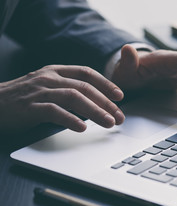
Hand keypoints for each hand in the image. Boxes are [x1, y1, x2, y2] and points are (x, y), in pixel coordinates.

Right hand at [0, 65, 124, 133]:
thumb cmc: (21, 98)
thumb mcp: (46, 87)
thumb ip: (67, 90)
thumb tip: (94, 104)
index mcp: (54, 71)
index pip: (86, 72)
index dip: (105, 83)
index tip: (119, 95)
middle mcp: (49, 78)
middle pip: (84, 87)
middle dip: (106, 102)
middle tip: (119, 116)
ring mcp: (38, 92)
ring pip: (73, 98)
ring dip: (95, 111)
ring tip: (108, 122)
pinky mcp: (29, 107)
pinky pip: (54, 111)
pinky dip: (70, 119)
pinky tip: (82, 128)